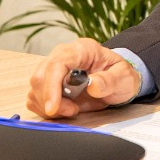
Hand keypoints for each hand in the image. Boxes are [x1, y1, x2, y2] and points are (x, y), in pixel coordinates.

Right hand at [27, 38, 142, 118]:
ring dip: (49, 106)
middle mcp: (63, 56)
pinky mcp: (48, 83)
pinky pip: (35, 98)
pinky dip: (45, 108)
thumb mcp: (124, 77)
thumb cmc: (120, 76)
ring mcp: (53, 69)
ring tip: (73, 108)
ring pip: (35, 89)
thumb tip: (92, 85)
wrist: (118, 80)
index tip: (53, 107)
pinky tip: (63, 109)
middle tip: (73, 110)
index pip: (56, 64)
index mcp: (81, 49)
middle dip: (51, 100)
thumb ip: (110, 80)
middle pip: (40, 76)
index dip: (51, 86)